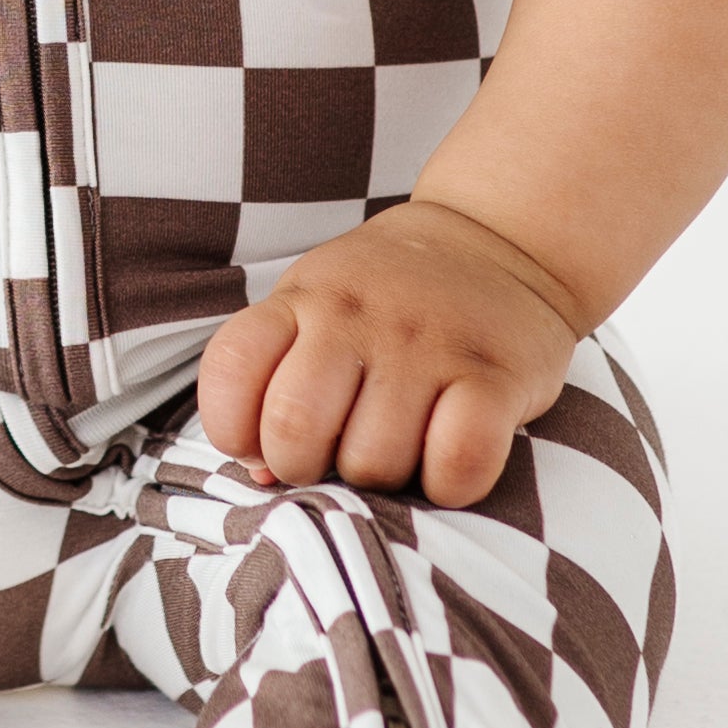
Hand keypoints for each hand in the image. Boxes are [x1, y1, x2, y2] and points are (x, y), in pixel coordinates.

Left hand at [192, 197, 586, 511]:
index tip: (264, 439)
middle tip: (335, 454)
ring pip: (374, 461)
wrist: (495, 243)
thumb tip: (261, 476)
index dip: (233, 428)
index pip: (230, 368)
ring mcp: (428, 344)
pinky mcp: (497, 377)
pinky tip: (447, 458)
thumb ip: (274, 384)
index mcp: (303, 300)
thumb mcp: (316, 312)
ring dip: (382, 480)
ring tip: (399, 446)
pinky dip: (448, 485)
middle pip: (295, 428)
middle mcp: (358, 316)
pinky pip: (458, 464)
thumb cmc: (388, 301)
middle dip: (306, 468)